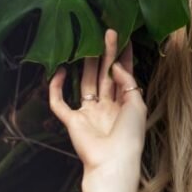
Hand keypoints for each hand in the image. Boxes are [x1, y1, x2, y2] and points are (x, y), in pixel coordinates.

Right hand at [48, 29, 145, 175]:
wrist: (113, 160)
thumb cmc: (130, 135)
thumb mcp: (136, 105)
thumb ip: (127, 82)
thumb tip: (114, 66)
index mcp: (124, 105)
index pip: (124, 76)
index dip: (124, 58)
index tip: (125, 38)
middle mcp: (106, 107)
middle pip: (105, 75)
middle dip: (106, 54)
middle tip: (107, 32)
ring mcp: (88, 113)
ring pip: (85, 83)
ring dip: (87, 64)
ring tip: (88, 43)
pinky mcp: (72, 121)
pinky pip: (59, 102)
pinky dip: (56, 87)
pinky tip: (59, 71)